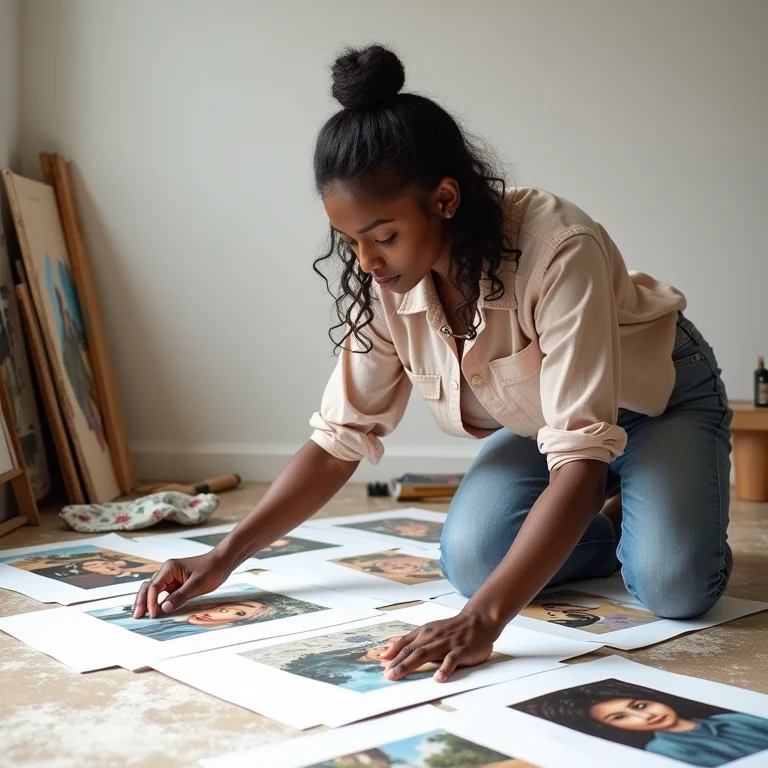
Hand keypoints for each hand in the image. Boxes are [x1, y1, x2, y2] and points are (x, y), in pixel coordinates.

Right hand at [131, 552, 230, 618]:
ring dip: (146, 602)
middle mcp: (167, 572)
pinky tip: (152, 610)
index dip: (151, 601)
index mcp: (169, 568)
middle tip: (136, 616)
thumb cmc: (211, 570)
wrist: (222, 562)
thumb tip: (163, 609)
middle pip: (148, 587)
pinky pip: (162, 593)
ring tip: (139, 615)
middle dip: (141, 601)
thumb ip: (180, 596)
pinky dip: (156, 601)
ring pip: (153, 590)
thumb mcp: (197, 584)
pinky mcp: (175, 584)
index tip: (153, 614)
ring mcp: (170, 578)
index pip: (154, 586)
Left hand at [378, 609, 499, 682]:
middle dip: (397, 663)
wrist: (478, 620)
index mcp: (425, 632)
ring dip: (409, 665)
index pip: (405, 644)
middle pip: (411, 650)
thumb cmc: (452, 629)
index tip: (381, 664)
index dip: (393, 654)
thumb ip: (413, 640)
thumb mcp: (431, 630)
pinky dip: (444, 669)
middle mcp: (433, 637)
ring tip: (398, 675)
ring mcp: (446, 643)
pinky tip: (438, 679)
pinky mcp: (461, 650)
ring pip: (425, 654)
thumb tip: (390, 652)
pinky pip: (451, 660)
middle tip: (386, 675)